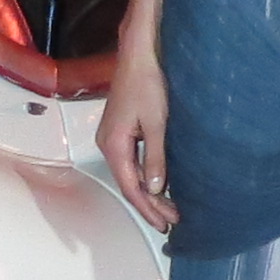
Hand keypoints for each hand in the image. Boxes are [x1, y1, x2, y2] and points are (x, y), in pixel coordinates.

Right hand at [98, 54, 177, 230]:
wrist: (138, 56)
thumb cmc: (147, 83)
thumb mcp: (156, 123)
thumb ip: (155, 157)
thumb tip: (154, 188)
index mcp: (114, 145)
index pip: (131, 187)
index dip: (147, 208)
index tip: (164, 223)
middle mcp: (108, 145)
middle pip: (128, 184)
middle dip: (149, 204)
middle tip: (171, 221)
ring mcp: (112, 138)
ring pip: (129, 174)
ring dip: (148, 192)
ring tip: (168, 209)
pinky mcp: (120, 131)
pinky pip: (130, 162)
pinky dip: (144, 176)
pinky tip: (158, 183)